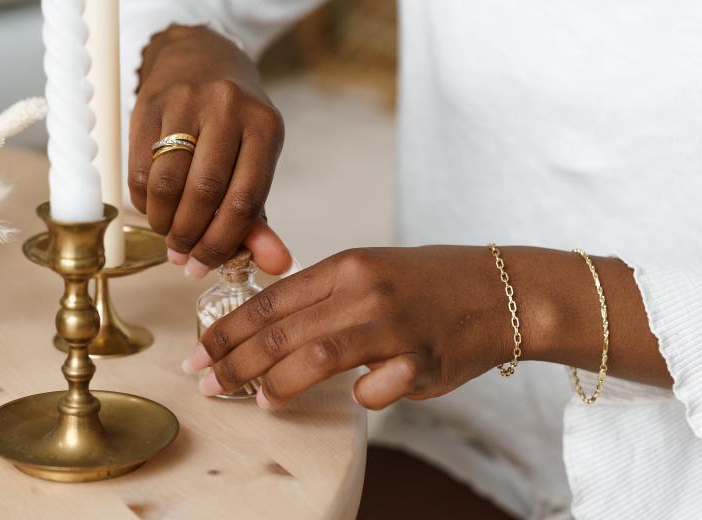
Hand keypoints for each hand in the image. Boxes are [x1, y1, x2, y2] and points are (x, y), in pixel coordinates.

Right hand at [129, 25, 290, 277]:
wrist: (200, 58)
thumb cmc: (234, 124)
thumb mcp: (256, 161)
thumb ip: (260, 217)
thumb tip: (275, 266)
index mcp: (265, 127)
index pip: (245, 199)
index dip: (223, 242)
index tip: (205, 265)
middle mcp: (228, 109)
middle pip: (204, 192)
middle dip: (190, 235)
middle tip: (182, 255)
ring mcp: (186, 102)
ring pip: (167, 182)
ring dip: (164, 222)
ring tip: (168, 234)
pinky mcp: (150, 104)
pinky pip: (140, 168)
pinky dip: (144, 202)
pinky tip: (154, 209)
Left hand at [186, 246, 515, 409]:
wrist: (501, 289)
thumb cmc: (429, 283)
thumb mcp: (371, 270)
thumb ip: (323, 296)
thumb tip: (269, 325)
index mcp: (347, 265)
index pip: (270, 299)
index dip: (228, 329)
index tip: (200, 352)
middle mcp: (365, 290)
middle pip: (281, 331)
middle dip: (235, 361)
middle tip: (208, 383)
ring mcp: (394, 325)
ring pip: (316, 357)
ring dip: (278, 384)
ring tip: (259, 400)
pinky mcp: (423, 359)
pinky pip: (376, 388)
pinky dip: (362, 397)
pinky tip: (361, 396)